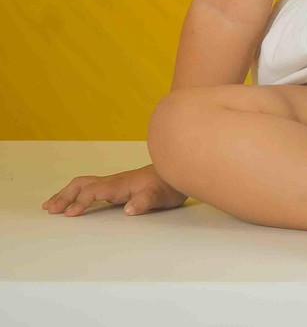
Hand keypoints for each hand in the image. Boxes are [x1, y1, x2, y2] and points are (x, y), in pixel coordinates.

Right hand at [42, 163, 185, 216]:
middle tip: (49, 209)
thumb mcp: (162, 196)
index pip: (94, 191)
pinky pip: (91, 187)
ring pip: (84, 184)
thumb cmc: (170, 185)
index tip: (69, 214)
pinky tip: (72, 201)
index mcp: (121, 184)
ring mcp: (115, 182)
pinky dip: (76, 193)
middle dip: (65, 196)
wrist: (179, 171)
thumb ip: (146, 201)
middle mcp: (114, 181)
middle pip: (82, 184)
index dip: (81, 202)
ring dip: (66, 193)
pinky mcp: (117, 186)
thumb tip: (129, 210)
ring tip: (50, 205)